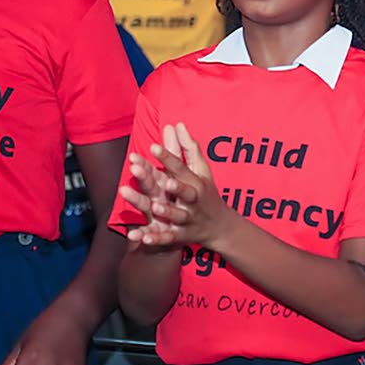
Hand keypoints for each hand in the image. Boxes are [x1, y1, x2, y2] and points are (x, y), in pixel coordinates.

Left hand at [123, 123, 233, 250]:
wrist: (221, 227)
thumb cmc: (208, 193)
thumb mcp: (202, 170)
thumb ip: (188, 148)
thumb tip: (177, 124)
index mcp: (196, 182)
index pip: (181, 167)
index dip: (168, 157)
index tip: (153, 147)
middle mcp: (193, 200)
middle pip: (185, 192)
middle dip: (177, 186)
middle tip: (165, 181)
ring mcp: (189, 218)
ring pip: (178, 216)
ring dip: (168, 212)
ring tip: (154, 207)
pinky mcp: (183, 236)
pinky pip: (168, 238)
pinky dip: (156, 239)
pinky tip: (142, 238)